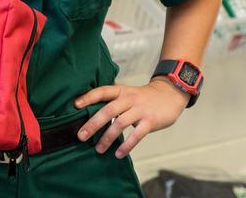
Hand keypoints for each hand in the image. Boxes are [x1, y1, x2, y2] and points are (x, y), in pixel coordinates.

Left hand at [73, 78, 189, 158]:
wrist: (170, 95)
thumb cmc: (144, 97)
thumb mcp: (128, 92)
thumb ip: (113, 99)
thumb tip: (91, 108)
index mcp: (121, 91)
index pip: (102, 92)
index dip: (88, 97)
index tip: (75, 106)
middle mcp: (129, 98)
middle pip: (108, 110)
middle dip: (93, 124)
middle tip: (81, 136)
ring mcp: (140, 110)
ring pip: (120, 124)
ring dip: (107, 138)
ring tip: (98, 149)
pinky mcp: (150, 121)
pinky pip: (136, 135)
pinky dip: (126, 146)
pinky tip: (118, 154)